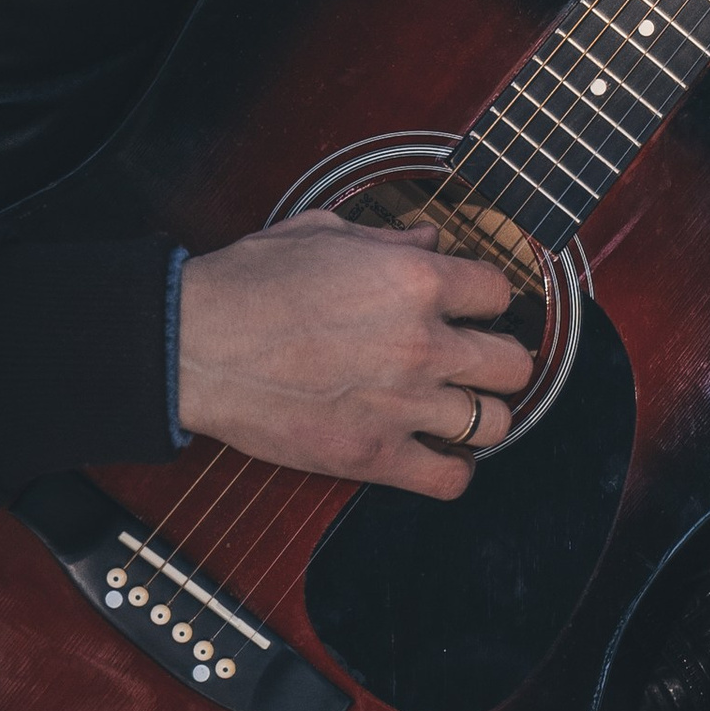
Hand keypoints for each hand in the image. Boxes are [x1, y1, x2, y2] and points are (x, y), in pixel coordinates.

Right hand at [174, 207, 534, 500]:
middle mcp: (422, 343)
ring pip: (495, 423)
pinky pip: (450, 478)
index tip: (472, 307)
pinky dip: (452, 469)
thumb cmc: (249, 283)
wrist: (194, 345)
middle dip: (499, 358)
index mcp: (414, 280)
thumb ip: (389, 237)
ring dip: (480, 414)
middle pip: (514, 363)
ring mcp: (403, 405)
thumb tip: (430, 238)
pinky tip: (436, 452)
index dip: (486, 297)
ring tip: (456, 406)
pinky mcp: (373, 455)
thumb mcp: (323, 232)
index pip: (499, 291)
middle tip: (474, 359)